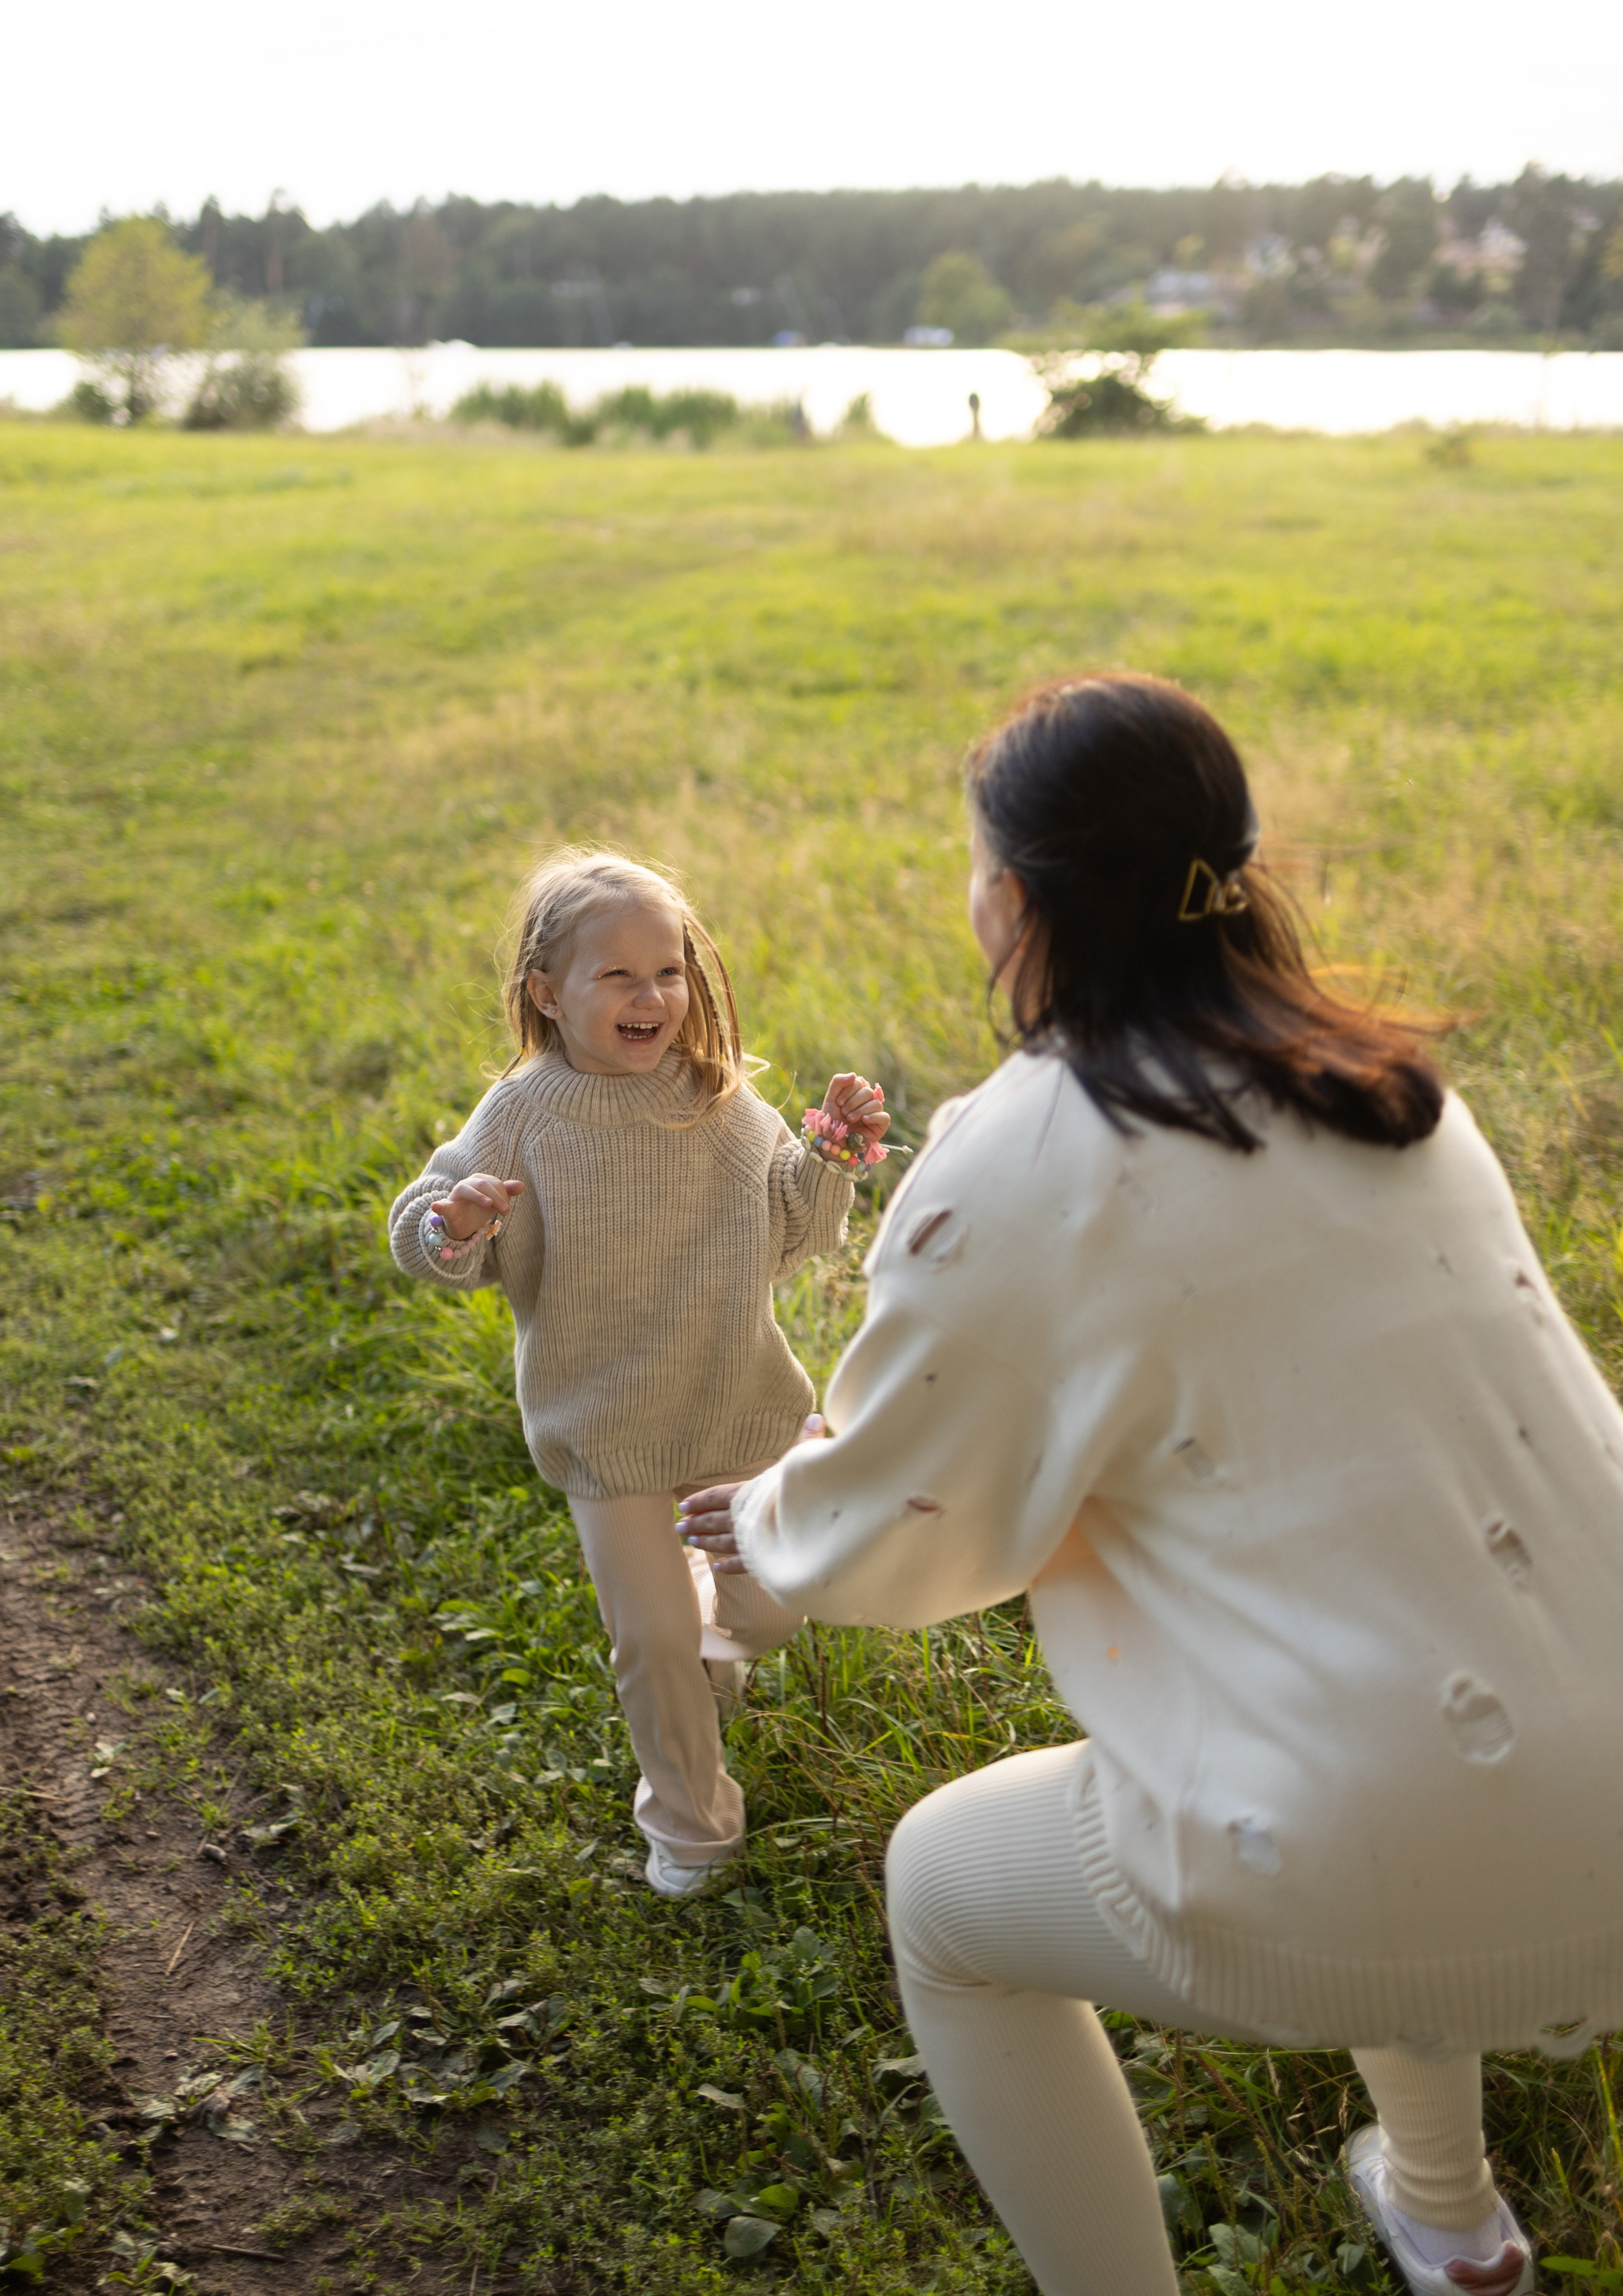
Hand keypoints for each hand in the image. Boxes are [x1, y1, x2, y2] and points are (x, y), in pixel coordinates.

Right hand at [430, 1173, 522, 1241]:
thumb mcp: (494, 1201)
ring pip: (465, 1189)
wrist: (462, 1223)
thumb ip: (506, 1192)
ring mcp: (455, 1195)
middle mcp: (467, 1184)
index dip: (502, 1195)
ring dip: (478, 1196)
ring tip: (488, 1205)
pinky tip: (436, 1206)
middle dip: (496, 1197)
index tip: (507, 1209)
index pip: (493, 1183)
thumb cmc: (479, 1209)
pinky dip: (438, 1206)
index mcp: (479, 1181)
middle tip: (505, 1211)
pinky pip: (442, 1205)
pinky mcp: (447, 1207)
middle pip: (482, 1184)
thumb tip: (521, 1185)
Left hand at [678, 1415, 825, 1574]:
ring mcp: (749, 1542)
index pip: (716, 1496)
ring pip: (722, 1542)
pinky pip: (739, 1564)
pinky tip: (718, 1568)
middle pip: (713, 1520)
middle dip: (696, 1523)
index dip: (699, 1500)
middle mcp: (742, 1518)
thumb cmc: (802, 1492)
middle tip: (679, 1527)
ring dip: (705, 1543)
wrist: (808, 1531)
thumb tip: (815, 1416)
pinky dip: (728, 1565)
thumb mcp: (803, 1462)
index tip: (683, 1505)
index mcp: (746, 1494)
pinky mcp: (759, 1561)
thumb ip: (805, 1442)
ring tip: (691, 1544)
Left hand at [821, 1073, 889, 1150]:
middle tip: (844, 1113)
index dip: (848, 1091)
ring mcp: (876, 1113)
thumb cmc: (832, 1120)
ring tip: (850, 1119)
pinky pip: (884, 1116)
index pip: (859, 1082)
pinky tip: (864, 1120)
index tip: (838, 1102)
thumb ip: (838, 1082)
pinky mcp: (881, 1126)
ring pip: (876, 1103)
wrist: (831, 1140)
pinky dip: (873, 1117)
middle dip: (853, 1102)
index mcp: (858, 1092)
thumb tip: (854, 1075)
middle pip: (868, 1092)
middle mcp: (868, 1101)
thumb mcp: (831, 1098)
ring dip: (860, 1111)